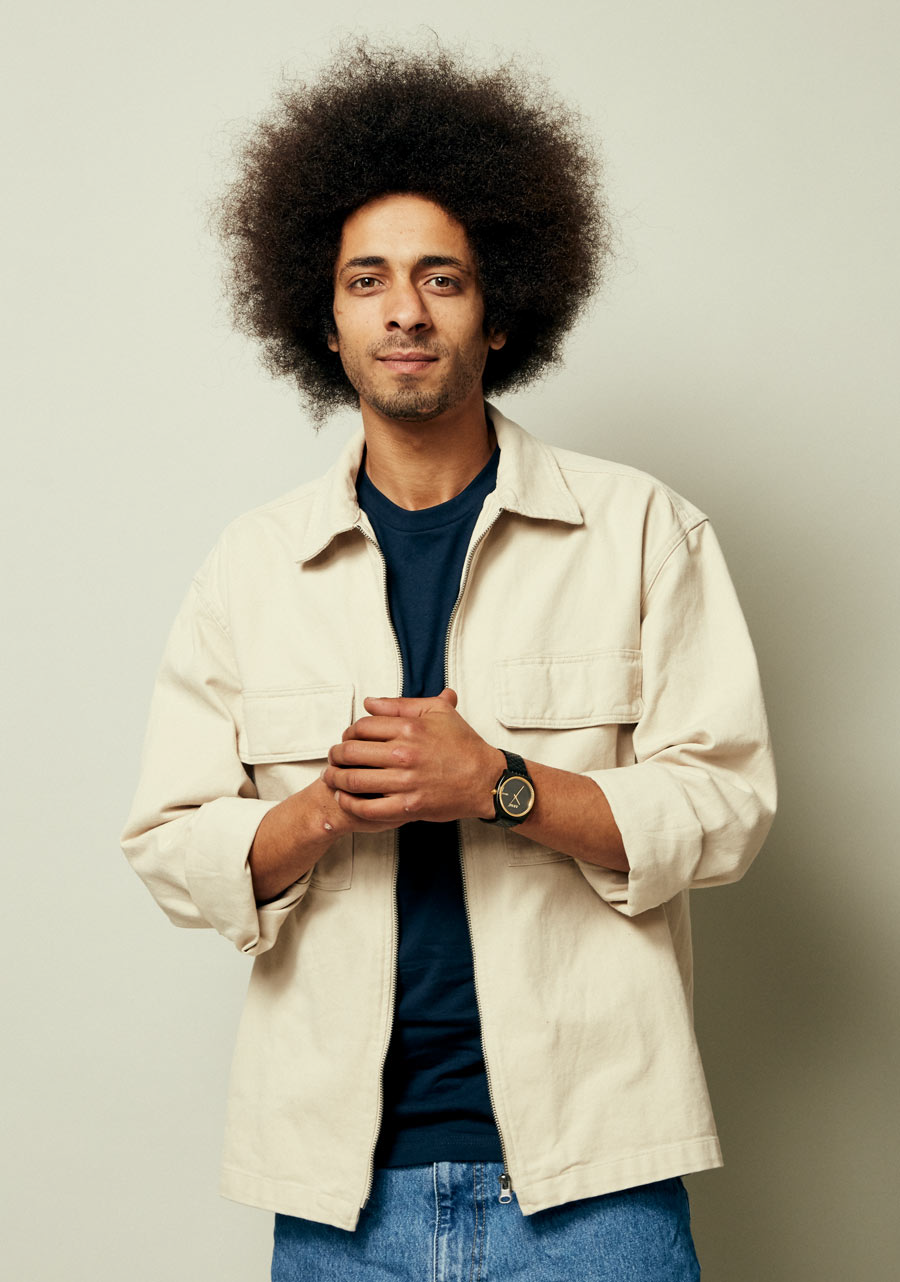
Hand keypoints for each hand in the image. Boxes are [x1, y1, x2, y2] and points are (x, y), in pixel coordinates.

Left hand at [322, 689, 503, 824]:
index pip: (362, 727)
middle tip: (334, 758)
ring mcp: (406, 782)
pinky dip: (350, 804)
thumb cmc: (463, 745)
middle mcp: (404, 754)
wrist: (485, 779)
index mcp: (409, 728)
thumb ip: (401, 704)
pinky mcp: (408, 806)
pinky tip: (345, 799)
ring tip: (332, 777)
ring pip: (355, 780)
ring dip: (336, 778)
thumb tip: (370, 702)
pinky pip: (368, 808)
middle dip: (336, 754)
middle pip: (352, 752)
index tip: (348, 738)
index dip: (349, 732)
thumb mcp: (437, 712)